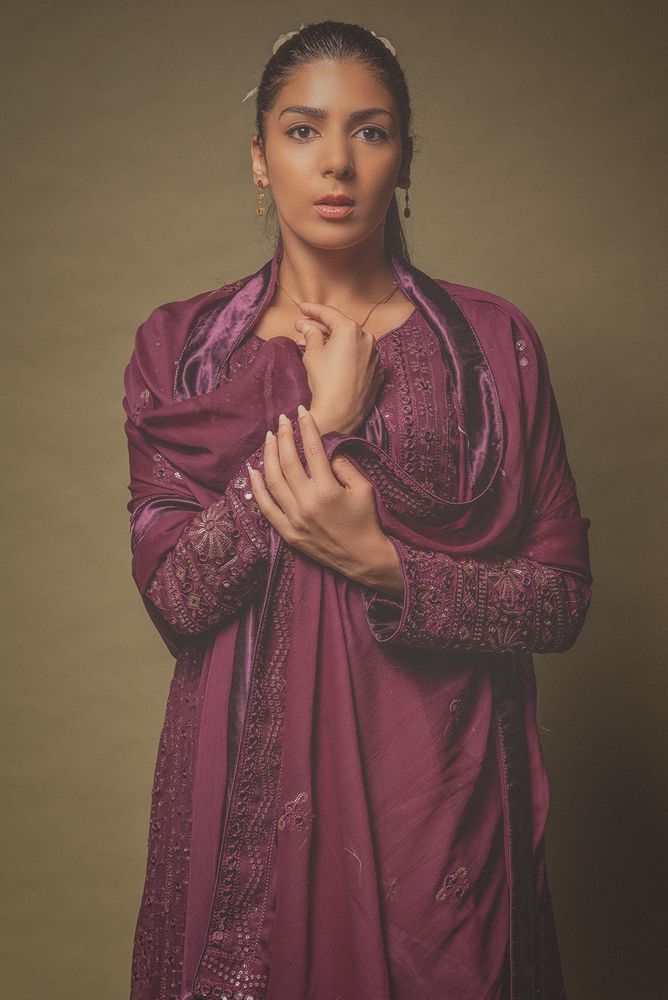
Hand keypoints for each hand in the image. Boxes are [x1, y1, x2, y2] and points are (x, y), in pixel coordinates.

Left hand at [248, 405, 402, 594]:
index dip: (306, 427)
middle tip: (282, 419)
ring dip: (268, 456)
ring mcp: (294, 519)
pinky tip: (253, 470)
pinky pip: (266, 506)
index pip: (313, 450)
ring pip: (273, 481)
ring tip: (270, 438)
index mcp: (328, 490)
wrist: (363, 557)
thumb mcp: (364, 488)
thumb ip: (344, 465)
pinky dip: (257, 488)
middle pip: (288, 461)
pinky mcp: (287, 532)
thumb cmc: (366, 520)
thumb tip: (325, 449)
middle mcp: (307, 503)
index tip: (301, 411)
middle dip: (284, 436)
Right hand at [294, 302, 384, 435]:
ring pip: (351, 343)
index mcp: (350, 329)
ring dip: (333, 342)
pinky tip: (333, 360)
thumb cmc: (325, 382)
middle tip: (303, 327)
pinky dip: (347, 356)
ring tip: (314, 345)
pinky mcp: (377, 372)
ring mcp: (374, 356)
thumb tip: (307, 327)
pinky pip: (360, 358)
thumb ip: (310, 334)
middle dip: (321, 327)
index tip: (302, 308)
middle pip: (341, 327)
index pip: (328, 313)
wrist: (340, 414)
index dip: (312, 309)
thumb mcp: (312, 354)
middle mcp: (367, 338)